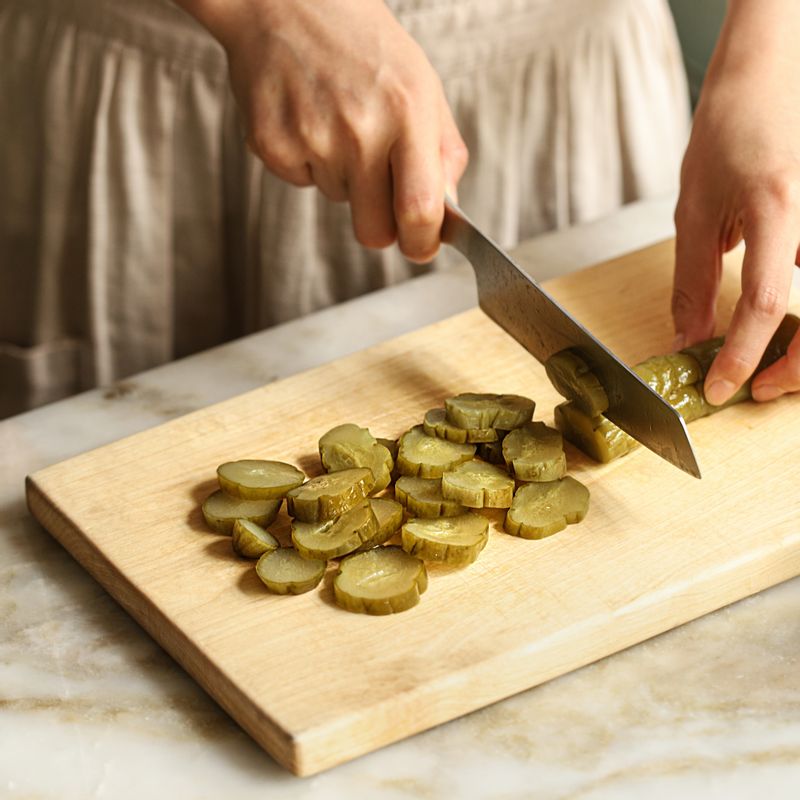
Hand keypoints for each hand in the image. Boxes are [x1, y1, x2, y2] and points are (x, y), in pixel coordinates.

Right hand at [177, 0, 467, 262]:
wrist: (284, 1)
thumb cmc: (362, 44)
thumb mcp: (422, 84)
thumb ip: (443, 152)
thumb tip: (446, 211)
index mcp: (406, 112)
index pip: (419, 210)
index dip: (423, 243)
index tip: (422, 246)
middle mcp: (358, 130)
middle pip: (374, 232)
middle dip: (382, 226)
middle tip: (378, 194)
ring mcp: (311, 139)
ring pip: (339, 201)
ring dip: (344, 176)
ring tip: (338, 121)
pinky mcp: (271, 145)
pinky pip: (303, 182)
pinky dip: (310, 161)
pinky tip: (309, 118)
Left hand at [672, 0, 799, 404]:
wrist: (771, 73)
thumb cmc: (731, 127)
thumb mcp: (695, 207)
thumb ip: (693, 280)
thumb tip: (689, 337)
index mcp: (780, 208)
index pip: (767, 302)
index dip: (743, 355)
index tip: (720, 388)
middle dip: (794, 368)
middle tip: (753, 389)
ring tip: (768, 368)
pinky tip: (782, 327)